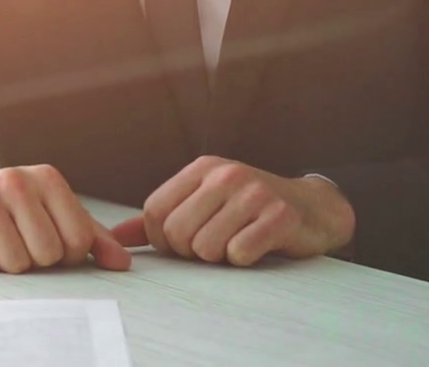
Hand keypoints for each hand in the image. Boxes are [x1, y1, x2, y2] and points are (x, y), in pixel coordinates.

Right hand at [0, 165, 132, 273]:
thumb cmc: (20, 212)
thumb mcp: (59, 217)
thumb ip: (94, 239)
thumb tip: (122, 263)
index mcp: (47, 179)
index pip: (77, 240)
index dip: (68, 256)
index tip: (52, 243)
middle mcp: (14, 180)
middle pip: (47, 254)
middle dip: (37, 260)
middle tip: (23, 244)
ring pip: (15, 263)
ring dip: (10, 264)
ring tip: (1, 244)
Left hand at [110, 156, 354, 266]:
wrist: (313, 209)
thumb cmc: (250, 209)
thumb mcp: (204, 203)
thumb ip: (158, 219)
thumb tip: (115, 237)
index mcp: (202, 168)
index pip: (154, 210)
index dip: (161, 239)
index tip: (182, 244)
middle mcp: (226, 174)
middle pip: (176, 232)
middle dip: (189, 252)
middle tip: (212, 247)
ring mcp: (254, 193)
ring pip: (206, 247)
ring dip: (218, 258)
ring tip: (235, 244)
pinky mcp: (279, 216)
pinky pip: (239, 254)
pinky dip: (243, 260)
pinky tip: (256, 247)